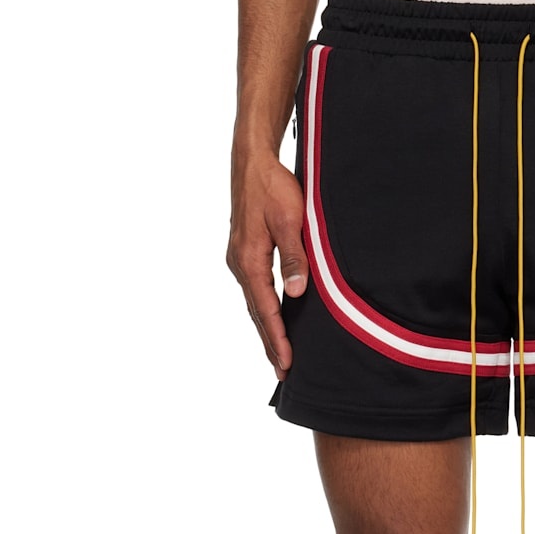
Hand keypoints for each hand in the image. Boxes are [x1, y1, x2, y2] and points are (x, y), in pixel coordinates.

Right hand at [226, 152, 307, 380]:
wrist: (252, 161)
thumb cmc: (273, 187)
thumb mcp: (289, 221)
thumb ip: (294, 258)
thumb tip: (295, 294)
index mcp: (250, 260)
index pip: (266, 310)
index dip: (277, 339)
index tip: (286, 363)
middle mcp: (240, 264)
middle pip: (256, 314)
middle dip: (269, 344)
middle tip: (282, 372)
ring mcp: (239, 259)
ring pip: (254, 304)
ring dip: (266, 330)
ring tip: (277, 354)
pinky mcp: (244, 253)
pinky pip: (254, 290)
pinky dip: (262, 310)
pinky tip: (271, 319)